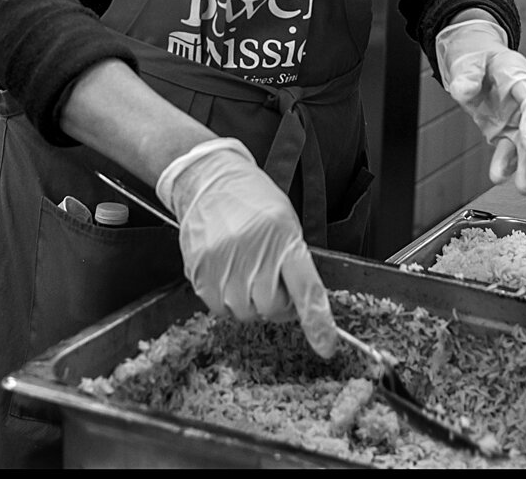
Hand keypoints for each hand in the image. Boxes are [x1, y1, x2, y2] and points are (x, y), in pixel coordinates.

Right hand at [156, 138, 337, 355]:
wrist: (209, 179)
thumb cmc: (253, 200)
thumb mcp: (285, 221)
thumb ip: (294, 262)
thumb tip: (303, 306)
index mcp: (283, 236)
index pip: (306, 288)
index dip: (318, 321)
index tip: (327, 346)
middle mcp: (253, 251)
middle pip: (272, 308)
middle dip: (277, 303)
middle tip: (273, 282)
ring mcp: (223, 263)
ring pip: (244, 313)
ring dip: (250, 302)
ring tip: (247, 272)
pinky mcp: (199, 272)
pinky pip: (219, 308)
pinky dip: (226, 299)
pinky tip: (227, 273)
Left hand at [436, 19, 525, 193]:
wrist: (474, 63)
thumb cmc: (478, 57)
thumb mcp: (469, 59)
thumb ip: (467, 75)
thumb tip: (464, 89)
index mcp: (522, 79)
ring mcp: (518, 119)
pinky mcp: (506, 131)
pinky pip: (510, 151)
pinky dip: (508, 165)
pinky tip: (502, 177)